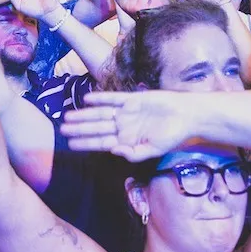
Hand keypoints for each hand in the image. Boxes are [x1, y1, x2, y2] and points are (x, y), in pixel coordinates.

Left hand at [62, 91, 208, 161]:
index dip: (85, 143)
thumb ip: (134, 153)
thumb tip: (114, 151)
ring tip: (68, 115)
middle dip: (79, 129)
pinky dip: (100, 98)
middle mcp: (124, 126)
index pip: (101, 142)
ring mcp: (127, 112)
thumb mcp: (154, 150)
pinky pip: (113, 99)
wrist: (188, 116)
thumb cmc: (173, 136)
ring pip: (100, 113)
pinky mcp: (133, 99)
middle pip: (97, 127)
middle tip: (61, 129)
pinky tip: (86, 99)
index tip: (69, 144)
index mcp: (127, 140)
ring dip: (85, 115)